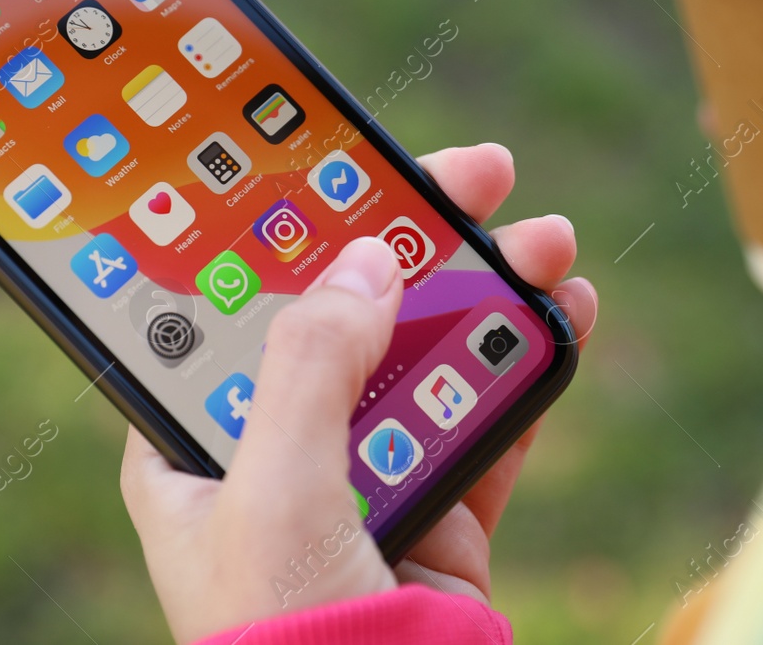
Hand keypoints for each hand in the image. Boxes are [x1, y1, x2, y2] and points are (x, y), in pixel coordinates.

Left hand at [120, 143, 597, 642]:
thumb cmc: (283, 634)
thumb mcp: (275, 489)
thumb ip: (314, 364)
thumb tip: (362, 261)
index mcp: (195, 446)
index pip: (242, 306)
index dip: (295, 228)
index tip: (355, 165)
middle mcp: (275, 456)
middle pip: (349, 319)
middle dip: (418, 246)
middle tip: (483, 176)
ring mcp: (361, 487)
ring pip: (427, 364)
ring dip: (489, 298)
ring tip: (549, 242)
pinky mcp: (437, 523)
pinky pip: (484, 430)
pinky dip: (524, 377)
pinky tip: (566, 322)